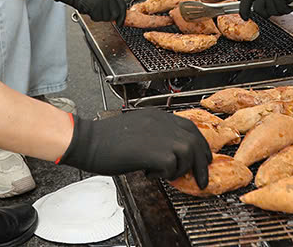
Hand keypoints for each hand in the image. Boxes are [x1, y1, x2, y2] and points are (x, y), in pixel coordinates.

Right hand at [55, 0, 126, 25]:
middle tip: (102, 15)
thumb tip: (116, 14)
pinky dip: (93, 17)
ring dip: (100, 17)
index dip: (122, 16)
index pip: (122, 6)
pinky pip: (98, 18)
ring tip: (93, 9)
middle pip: (116, 14)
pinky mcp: (96, 7)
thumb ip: (110, 2)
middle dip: (109, 17)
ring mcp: (103, 1)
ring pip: (107, 17)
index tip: (121, 22)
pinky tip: (90, 10)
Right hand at [59, 110, 211, 188]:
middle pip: (195, 140)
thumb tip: (168, 152)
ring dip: (181, 169)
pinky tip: (150, 174)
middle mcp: (161, 122)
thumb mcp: (136, 129)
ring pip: (188, 153)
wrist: (88, 141)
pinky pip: (172, 166)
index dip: (200, 144)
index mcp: (157, 116)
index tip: (203, 157)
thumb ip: (154, 135)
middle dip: (201, 160)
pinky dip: (165, 174)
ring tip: (166, 175)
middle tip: (202, 176)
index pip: (190, 126)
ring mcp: (159, 135)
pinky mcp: (153, 151)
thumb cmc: (105, 139)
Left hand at [239, 0, 292, 20]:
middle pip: (258, 9)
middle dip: (266, 14)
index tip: (244, 16)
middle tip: (276, 10)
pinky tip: (292, 3)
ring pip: (271, 11)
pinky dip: (288, 9)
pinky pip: (282, 10)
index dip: (243, 9)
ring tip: (287, 3)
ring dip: (281, 10)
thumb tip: (258, 8)